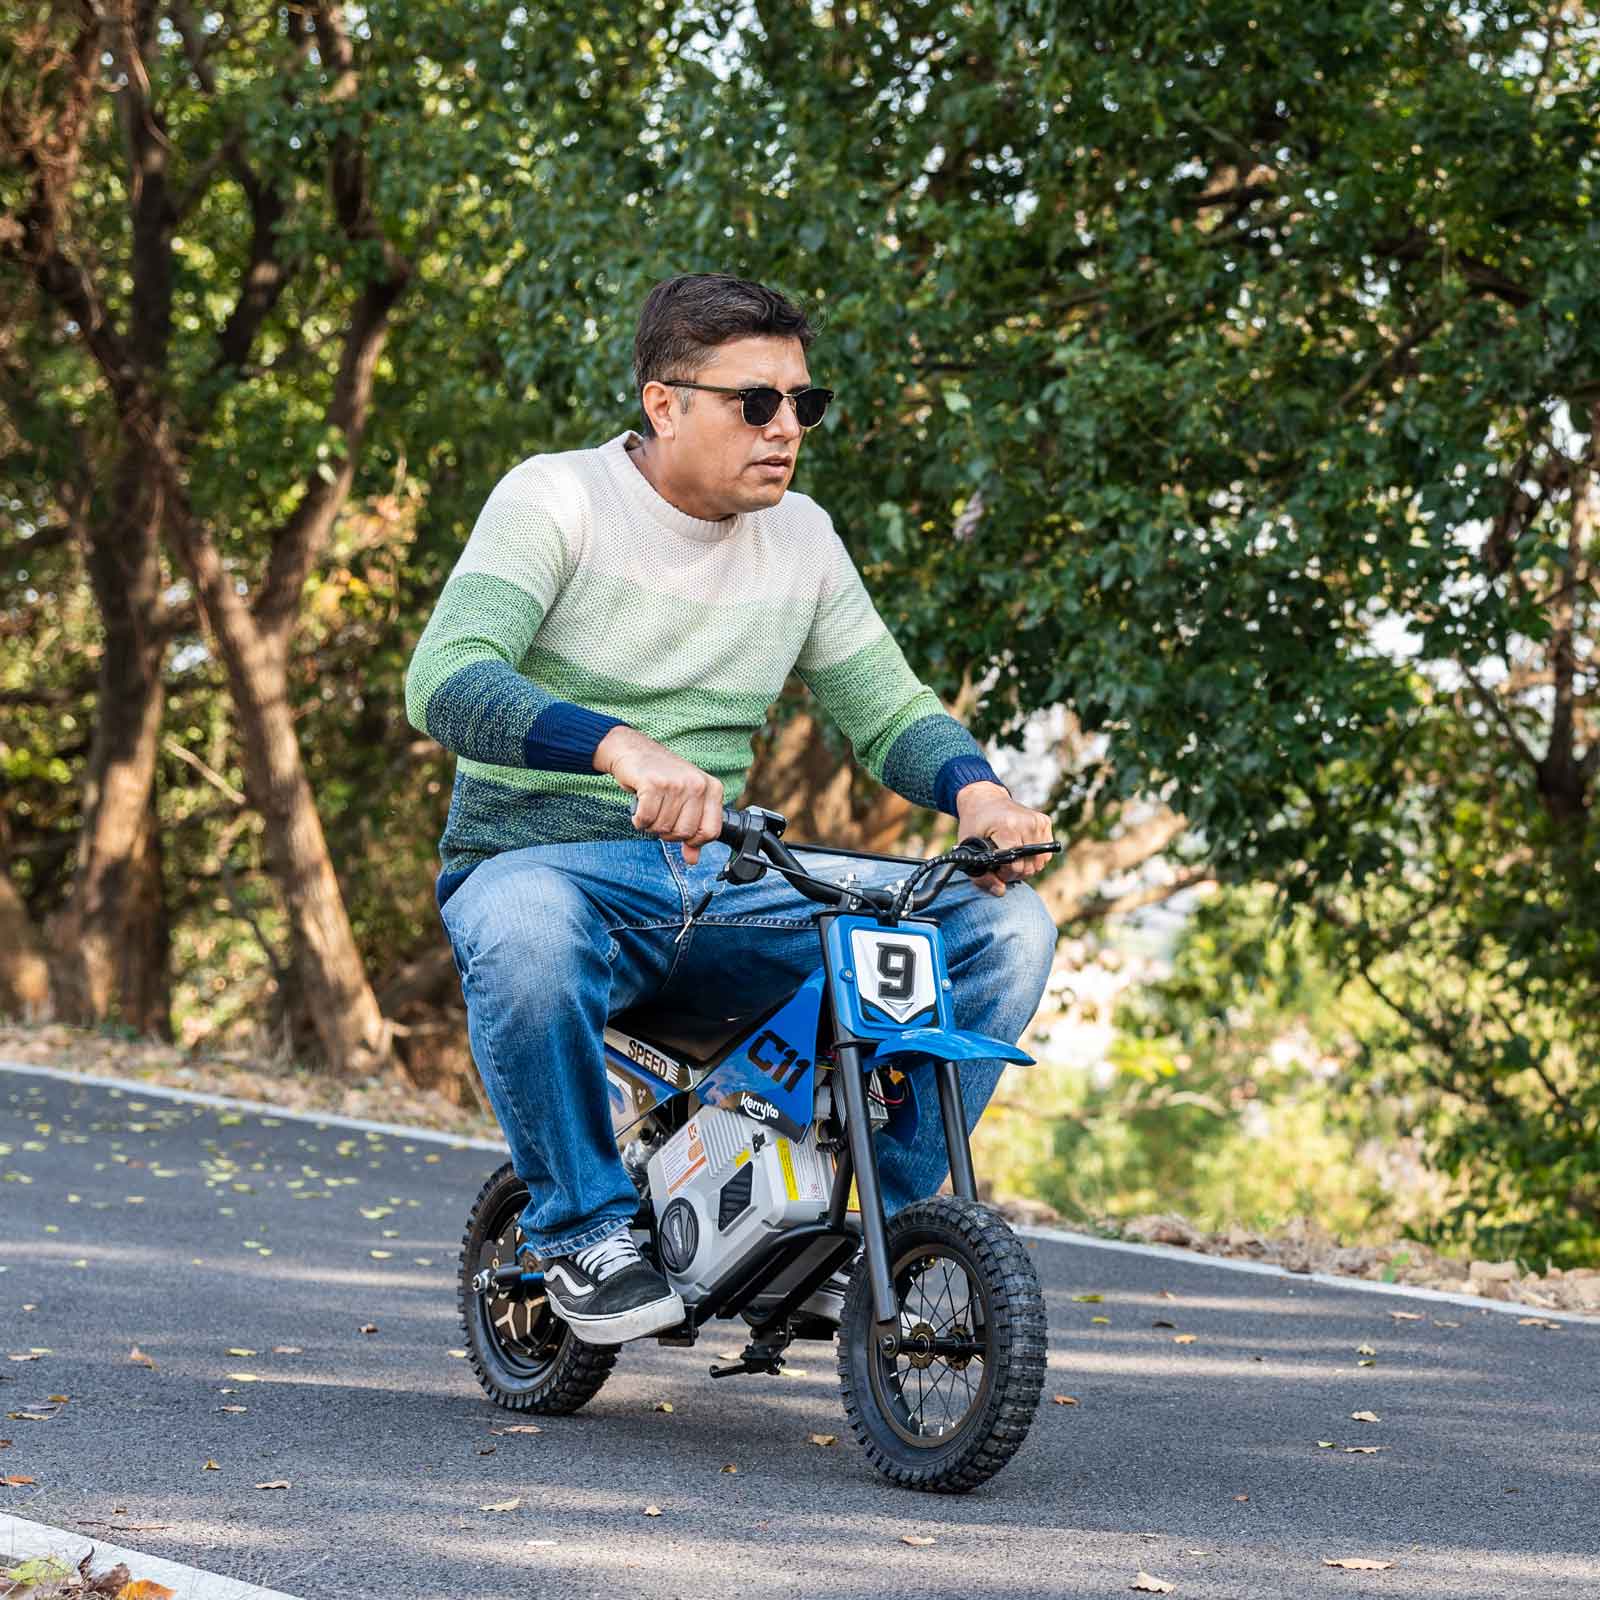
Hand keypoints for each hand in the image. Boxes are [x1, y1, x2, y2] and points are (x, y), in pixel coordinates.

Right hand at [594, 726, 724, 864]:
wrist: (633, 750)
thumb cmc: (662, 776)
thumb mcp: (685, 800)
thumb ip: (692, 829)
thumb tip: (692, 859)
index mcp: (712, 788)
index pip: (711, 832)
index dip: (693, 840)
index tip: (680, 831)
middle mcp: (697, 785)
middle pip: (685, 833)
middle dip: (667, 832)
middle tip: (660, 816)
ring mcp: (676, 783)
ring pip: (664, 828)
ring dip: (651, 824)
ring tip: (650, 806)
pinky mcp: (654, 784)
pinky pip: (646, 820)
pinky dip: (639, 819)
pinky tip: (639, 806)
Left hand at [954, 781, 1053, 896]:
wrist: (985, 799)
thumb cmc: (975, 825)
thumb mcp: (968, 848)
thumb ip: (980, 875)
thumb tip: (1000, 892)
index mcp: (1007, 826)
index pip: (1015, 865)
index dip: (1003, 873)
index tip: (994, 867)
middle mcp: (1026, 822)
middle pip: (1029, 867)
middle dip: (1014, 873)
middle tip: (1001, 864)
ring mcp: (1038, 821)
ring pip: (1040, 863)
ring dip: (1025, 867)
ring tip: (1011, 857)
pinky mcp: (1045, 821)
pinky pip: (1045, 854)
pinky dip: (1034, 858)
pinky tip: (1021, 849)